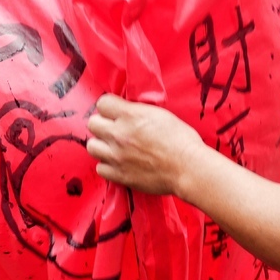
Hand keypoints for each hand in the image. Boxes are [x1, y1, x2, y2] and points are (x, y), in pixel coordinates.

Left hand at [86, 94, 205, 196]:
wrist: (188, 168)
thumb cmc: (181, 141)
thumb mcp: (160, 115)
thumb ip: (137, 112)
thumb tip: (125, 112)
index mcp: (131, 115)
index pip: (102, 103)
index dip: (109, 108)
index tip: (115, 113)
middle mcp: (119, 134)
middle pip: (92, 124)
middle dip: (103, 125)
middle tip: (114, 130)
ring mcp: (117, 156)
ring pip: (92, 146)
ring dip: (102, 145)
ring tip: (114, 148)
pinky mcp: (120, 175)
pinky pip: (100, 168)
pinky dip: (107, 166)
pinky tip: (119, 163)